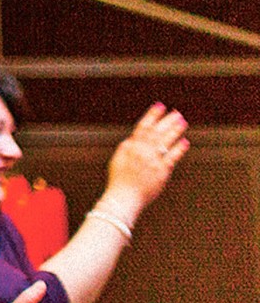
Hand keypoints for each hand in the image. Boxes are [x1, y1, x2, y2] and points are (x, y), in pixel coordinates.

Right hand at [102, 101, 188, 216]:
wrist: (124, 197)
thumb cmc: (120, 180)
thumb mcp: (119, 159)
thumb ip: (128, 147)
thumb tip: (135, 138)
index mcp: (130, 146)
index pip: (143, 126)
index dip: (152, 115)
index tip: (160, 106)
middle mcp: (141, 151)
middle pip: (156, 132)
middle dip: (167, 121)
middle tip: (177, 113)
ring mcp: (152, 161)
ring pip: (165, 141)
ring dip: (174, 130)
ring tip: (182, 122)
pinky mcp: (161, 172)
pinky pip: (172, 157)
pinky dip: (178, 149)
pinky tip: (185, 142)